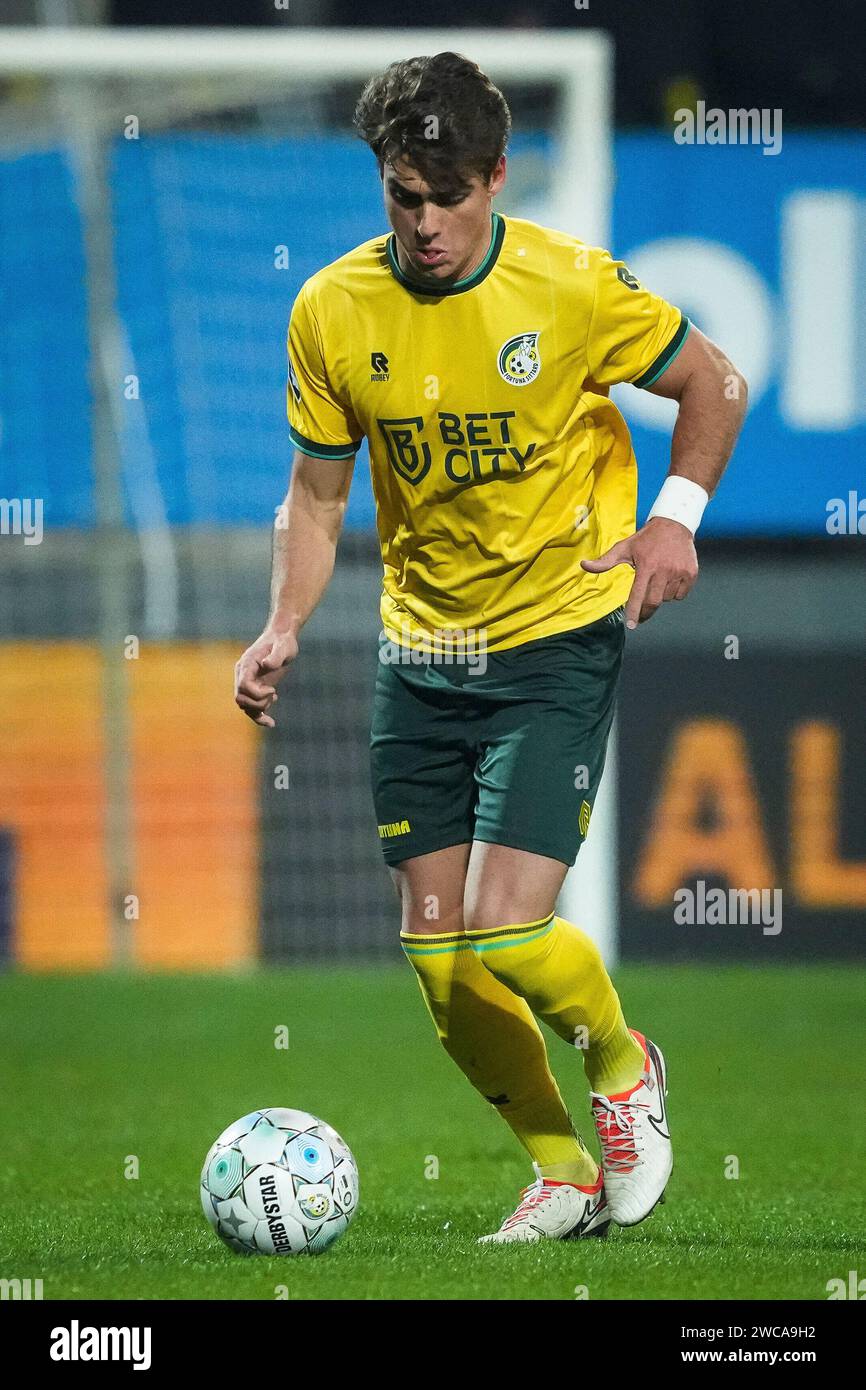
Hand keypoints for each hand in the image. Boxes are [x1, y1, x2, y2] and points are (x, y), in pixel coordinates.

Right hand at [234, 629, 298, 727]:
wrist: (282, 638)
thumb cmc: (283, 641)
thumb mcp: (284, 646)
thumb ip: (276, 656)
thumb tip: (267, 664)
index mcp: (247, 665)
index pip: (243, 686)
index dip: (257, 694)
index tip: (273, 691)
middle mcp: (243, 675)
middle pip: (241, 699)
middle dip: (258, 704)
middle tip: (274, 695)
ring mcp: (248, 682)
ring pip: (244, 706)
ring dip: (258, 710)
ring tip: (274, 699)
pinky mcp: (255, 688)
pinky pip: (251, 708)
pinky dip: (259, 716)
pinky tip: (271, 721)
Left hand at [580, 516, 698, 628]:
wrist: (674, 524)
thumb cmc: (645, 539)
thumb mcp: (624, 547)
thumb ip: (604, 561)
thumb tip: (583, 566)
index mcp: (646, 565)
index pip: (638, 595)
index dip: (634, 612)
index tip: (631, 625)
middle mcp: (663, 570)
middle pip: (653, 602)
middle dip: (645, 612)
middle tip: (640, 616)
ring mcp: (679, 572)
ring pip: (667, 598)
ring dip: (660, 596)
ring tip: (657, 581)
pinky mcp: (691, 573)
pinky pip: (681, 595)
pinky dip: (674, 593)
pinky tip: (670, 579)